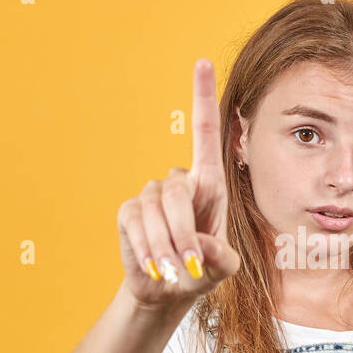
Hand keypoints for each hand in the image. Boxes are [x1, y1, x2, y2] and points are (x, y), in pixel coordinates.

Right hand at [116, 58, 241, 305]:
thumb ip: (221, 259)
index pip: (205, 133)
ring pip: (154, 211)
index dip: (202, 97)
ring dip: (164, 246)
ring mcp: (151, 196)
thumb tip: (200, 248)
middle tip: (189, 266)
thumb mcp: (222, 268)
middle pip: (176, 193)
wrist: (169, 290)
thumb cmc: (202, 271)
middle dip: (183, 232)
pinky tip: (152, 267)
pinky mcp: (130, 212)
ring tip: (171, 271)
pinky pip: (134, 224)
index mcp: (210, 185)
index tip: (201, 62)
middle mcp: (180, 183)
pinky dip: (145, 249)